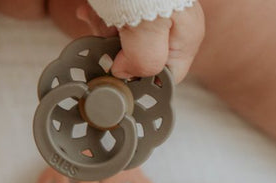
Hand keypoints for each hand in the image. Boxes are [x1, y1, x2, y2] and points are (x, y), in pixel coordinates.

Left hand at [0, 0, 204, 82]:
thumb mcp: (146, 30)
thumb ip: (144, 63)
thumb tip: (127, 75)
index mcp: (186, 37)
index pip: (167, 78)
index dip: (139, 81)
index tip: (115, 76)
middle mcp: (173, 26)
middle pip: (142, 57)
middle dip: (115, 51)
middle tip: (100, 39)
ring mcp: (153, 12)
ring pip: (125, 37)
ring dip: (104, 30)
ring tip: (94, 15)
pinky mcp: (134, 2)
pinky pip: (117, 17)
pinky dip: (101, 15)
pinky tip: (90, 8)